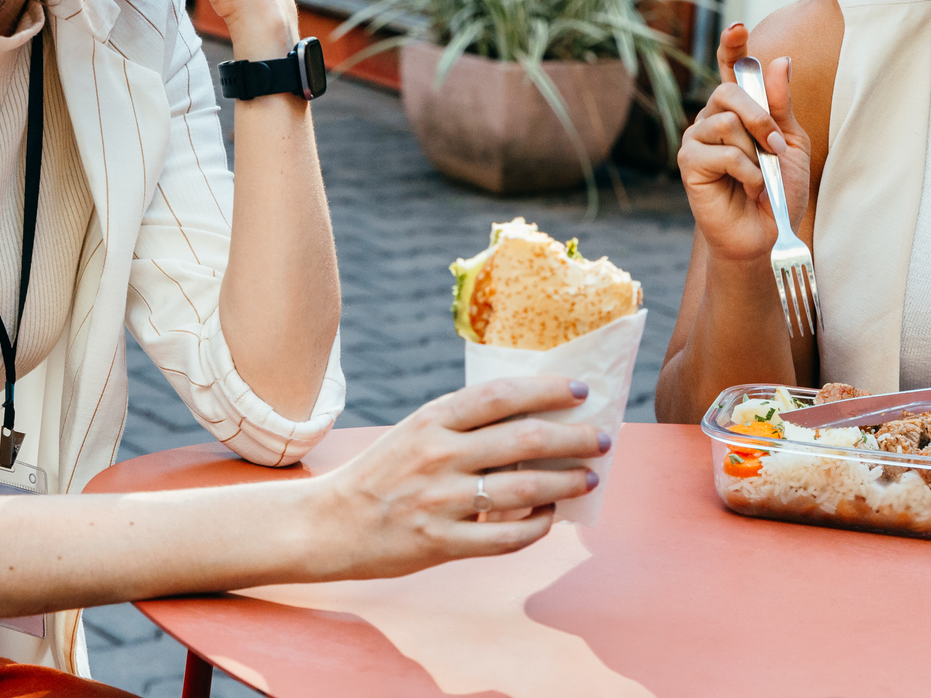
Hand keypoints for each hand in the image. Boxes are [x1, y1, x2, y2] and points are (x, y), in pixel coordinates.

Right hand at [304, 377, 607, 579]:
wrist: (328, 523)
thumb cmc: (381, 473)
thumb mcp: (416, 432)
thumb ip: (463, 424)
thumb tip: (531, 418)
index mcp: (433, 419)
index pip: (501, 395)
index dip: (547, 390)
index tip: (581, 390)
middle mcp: (439, 454)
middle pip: (524, 439)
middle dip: (572, 438)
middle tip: (602, 439)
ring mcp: (441, 500)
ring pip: (524, 488)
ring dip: (566, 482)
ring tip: (588, 478)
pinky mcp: (441, 541)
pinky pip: (505, 536)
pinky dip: (537, 526)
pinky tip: (550, 517)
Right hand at [677, 22, 811, 263]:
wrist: (768, 233)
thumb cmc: (778, 190)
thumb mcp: (790, 142)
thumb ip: (780, 105)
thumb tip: (778, 60)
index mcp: (737, 110)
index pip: (730, 69)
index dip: (731, 46)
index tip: (739, 28)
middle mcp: (711, 119)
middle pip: (729, 90)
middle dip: (760, 115)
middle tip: (776, 144)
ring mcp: (697, 140)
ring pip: (726, 121)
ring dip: (756, 150)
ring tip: (764, 175)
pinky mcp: (688, 164)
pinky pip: (723, 151)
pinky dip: (747, 171)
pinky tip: (750, 189)